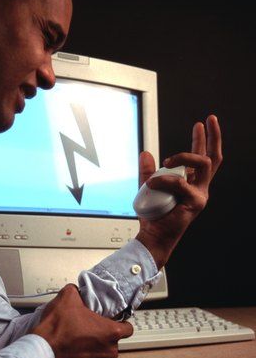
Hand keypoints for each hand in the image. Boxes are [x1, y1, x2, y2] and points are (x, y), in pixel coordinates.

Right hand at [33, 284, 132, 357]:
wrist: (42, 353)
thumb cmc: (57, 329)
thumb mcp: (67, 297)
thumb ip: (77, 291)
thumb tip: (76, 291)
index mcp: (110, 332)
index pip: (128, 328)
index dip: (121, 323)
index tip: (112, 321)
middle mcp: (108, 352)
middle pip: (114, 343)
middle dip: (103, 337)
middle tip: (88, 330)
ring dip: (95, 352)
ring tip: (80, 344)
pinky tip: (75, 356)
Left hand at [136, 114, 221, 268]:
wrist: (154, 236)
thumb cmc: (154, 215)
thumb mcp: (148, 186)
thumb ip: (148, 170)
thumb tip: (146, 153)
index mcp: (191, 181)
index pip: (201, 157)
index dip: (202, 139)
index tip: (201, 123)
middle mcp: (199, 186)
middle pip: (213, 158)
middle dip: (212, 136)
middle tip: (208, 121)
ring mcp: (199, 193)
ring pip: (203, 164)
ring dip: (184, 157)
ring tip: (167, 159)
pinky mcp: (196, 202)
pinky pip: (182, 183)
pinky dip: (165, 180)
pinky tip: (152, 183)